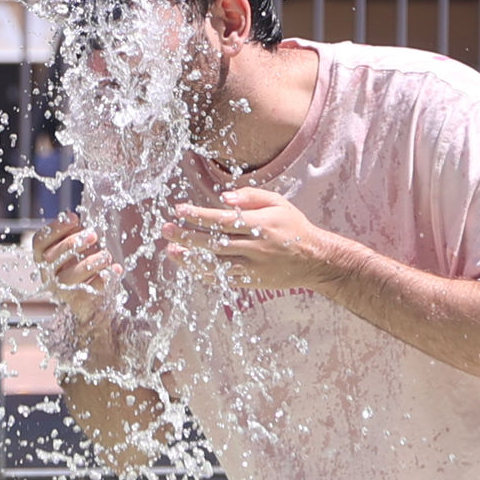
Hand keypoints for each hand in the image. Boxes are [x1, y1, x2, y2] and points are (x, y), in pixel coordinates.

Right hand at [32, 213, 123, 323]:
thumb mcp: (78, 247)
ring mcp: (63, 290)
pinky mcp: (80, 303)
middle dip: (71, 244)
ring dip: (89, 264)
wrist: (94, 301)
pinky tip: (115, 269)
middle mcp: (49, 275)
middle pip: (51, 258)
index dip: (55, 228)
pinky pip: (89, 291)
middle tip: (93, 235)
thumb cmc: (84, 265)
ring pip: (68, 277)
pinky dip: (104, 279)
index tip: (74, 218)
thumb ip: (75, 235)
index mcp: (44, 257)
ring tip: (106, 255)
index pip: (40, 241)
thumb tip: (75, 219)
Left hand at [162, 187, 351, 291]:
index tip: (179, 210)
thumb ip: (251, 197)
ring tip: (170, 250)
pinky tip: (189, 265)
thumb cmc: (293, 227)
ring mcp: (251, 268)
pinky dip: (203, 273)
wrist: (313, 260)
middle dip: (187, 236)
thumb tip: (224, 198)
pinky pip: (222, 279)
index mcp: (260, 225)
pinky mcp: (250, 282)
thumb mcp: (278, 203)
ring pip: (215, 265)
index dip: (198, 216)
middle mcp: (254, 247)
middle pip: (213, 243)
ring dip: (190, 258)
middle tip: (166, 229)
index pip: (222, 221)